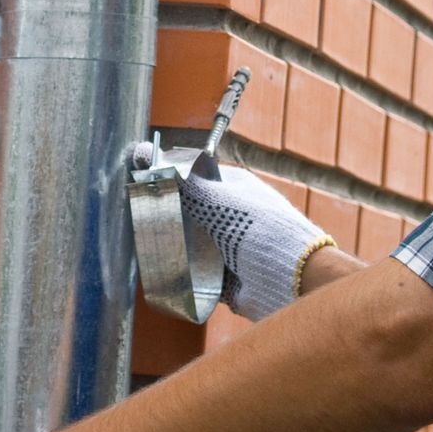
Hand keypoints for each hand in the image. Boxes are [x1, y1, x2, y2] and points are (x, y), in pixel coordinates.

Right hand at [134, 143, 333, 321]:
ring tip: (152, 249)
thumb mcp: (216, 199)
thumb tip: (143, 152)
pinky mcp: (228, 278)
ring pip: (193, 246)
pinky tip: (167, 275)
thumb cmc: (257, 228)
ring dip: (178, 251)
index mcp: (235, 189)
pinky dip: (187, 277)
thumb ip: (181, 180)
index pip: (197, 179)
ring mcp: (232, 248)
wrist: (289, 279)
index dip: (172, 183)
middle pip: (192, 215)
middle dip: (172, 221)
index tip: (147, 189)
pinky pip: (199, 275)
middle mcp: (234, 216)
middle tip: (145, 222)